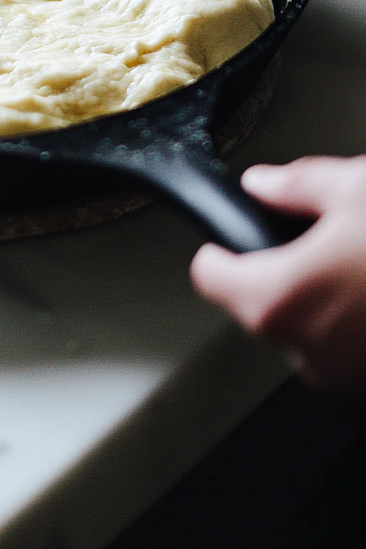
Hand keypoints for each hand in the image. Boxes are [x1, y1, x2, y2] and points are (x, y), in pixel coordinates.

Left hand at [191, 157, 365, 390]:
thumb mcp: (354, 187)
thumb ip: (296, 186)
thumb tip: (265, 183)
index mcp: (279, 297)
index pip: (210, 277)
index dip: (219, 249)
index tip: (226, 237)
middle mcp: (305, 350)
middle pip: (260, 304)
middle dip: (283, 271)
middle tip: (321, 239)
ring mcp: (346, 376)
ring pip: (308, 328)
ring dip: (326, 299)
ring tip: (364, 262)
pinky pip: (349, 348)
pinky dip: (358, 322)